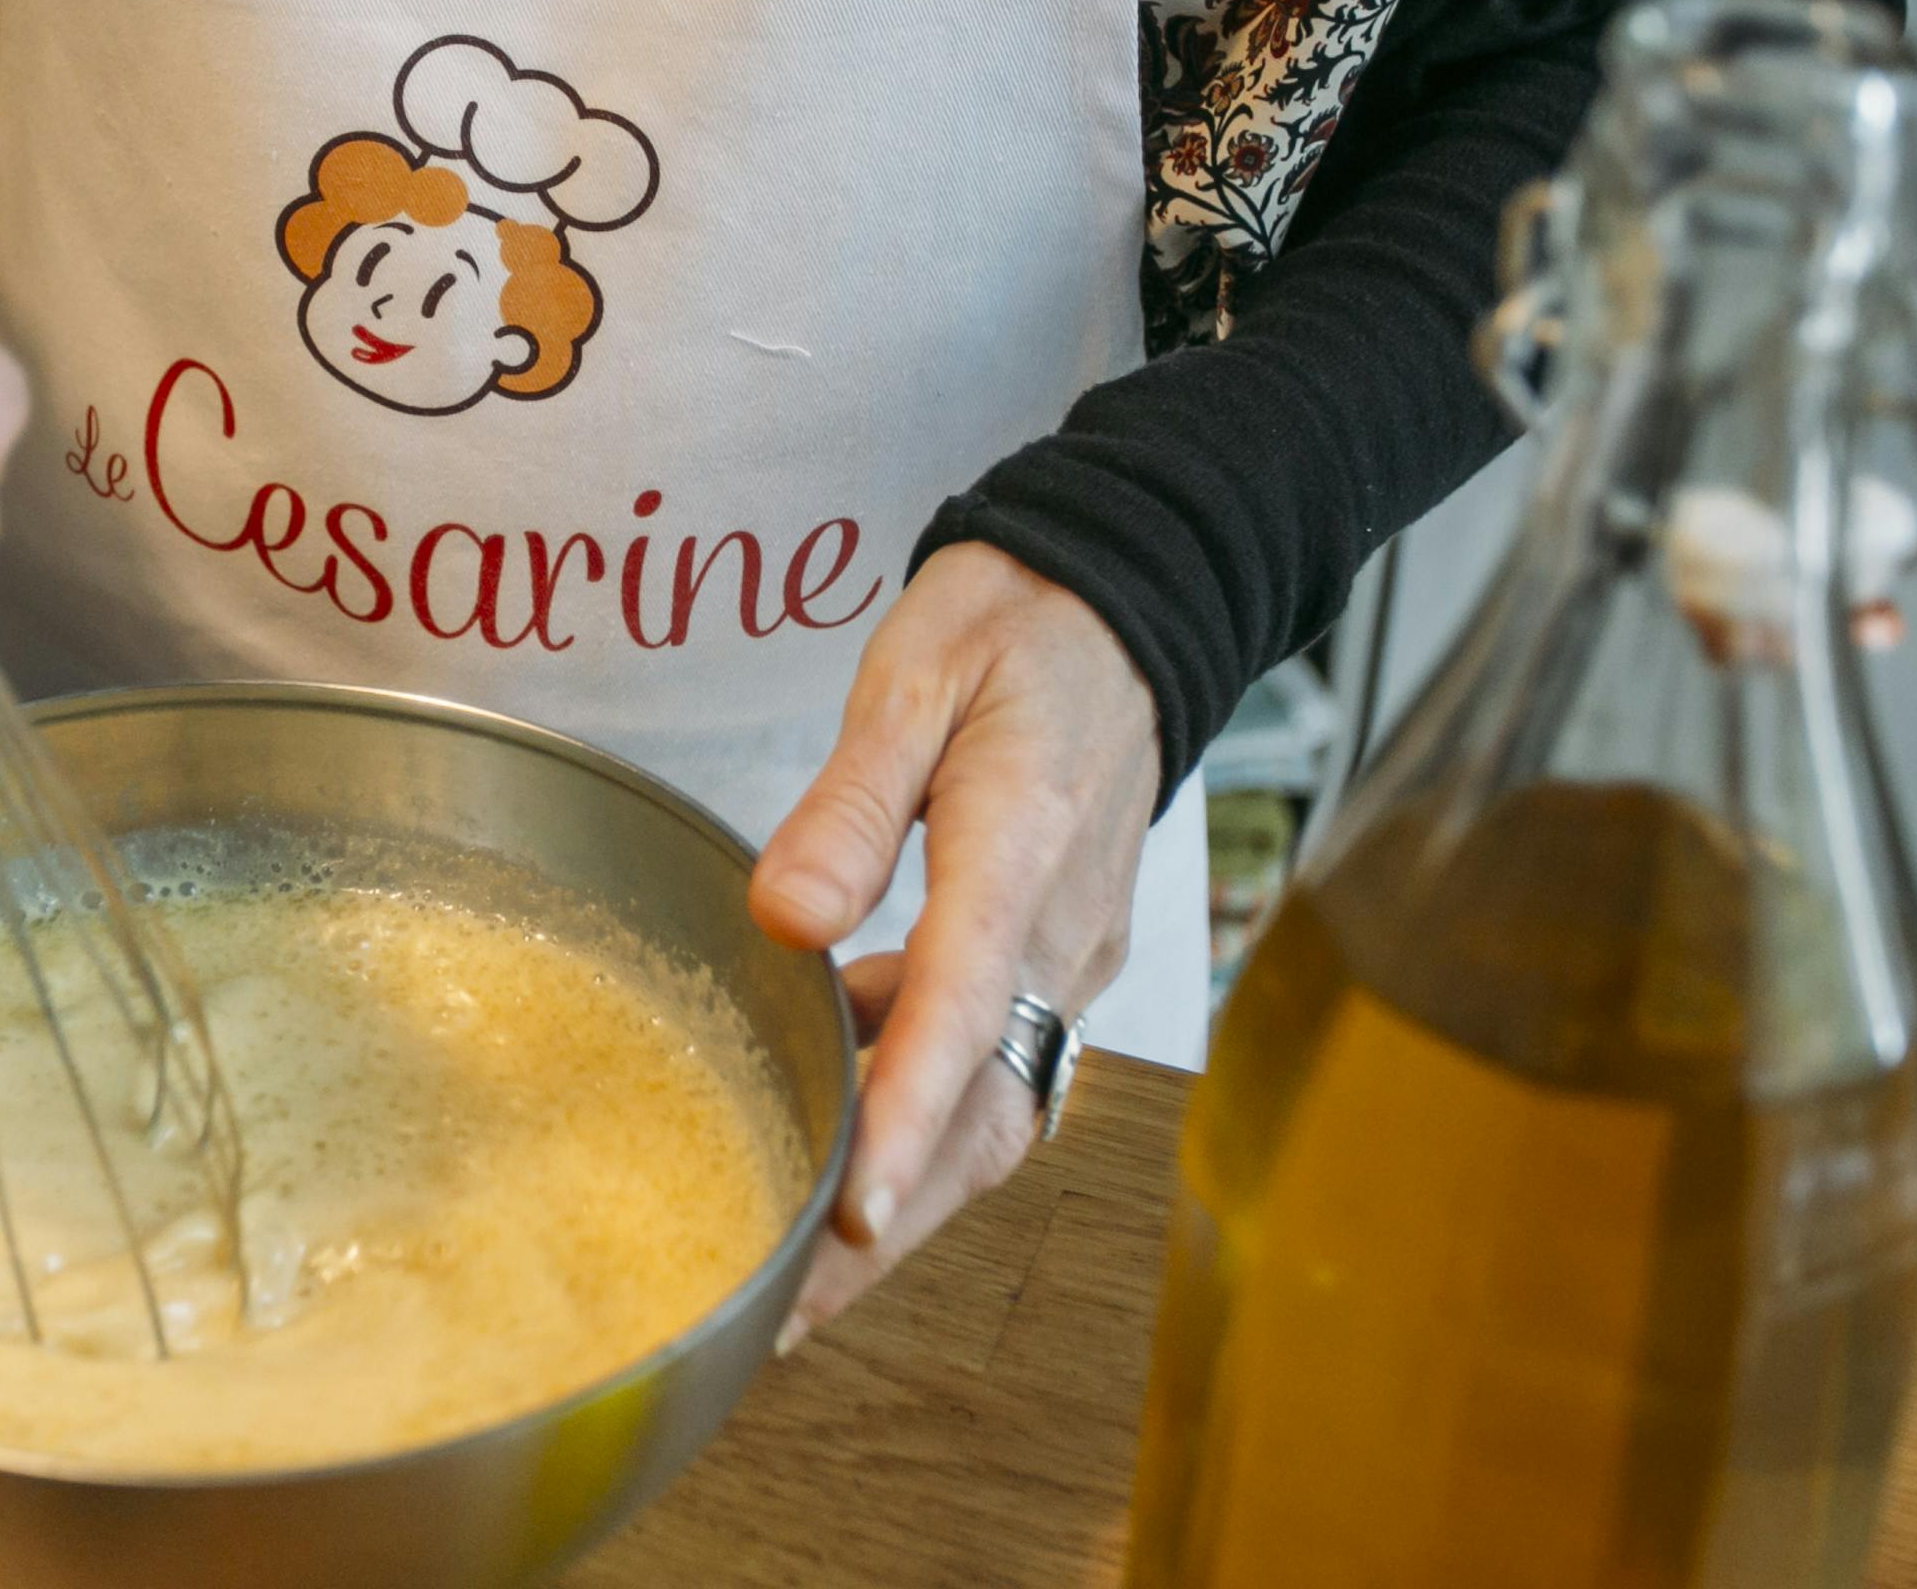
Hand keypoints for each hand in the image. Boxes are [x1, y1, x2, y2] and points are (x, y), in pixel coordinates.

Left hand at [748, 541, 1159, 1348]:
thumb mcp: (916, 674)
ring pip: (993, 1104)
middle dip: (897, 1225)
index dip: (906, 1117)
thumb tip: (786, 916)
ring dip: (907, 1192)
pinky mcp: (1058, 954)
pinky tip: (830, 1127)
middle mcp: (1062, 924)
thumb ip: (849, 797)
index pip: (964, 1004)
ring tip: (795, 1273)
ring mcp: (1071, 950)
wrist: (1130, 601)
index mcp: (1023, 843)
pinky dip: (921, 1117)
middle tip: (789, 1316)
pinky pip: (994, 1061)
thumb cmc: (1015, 626)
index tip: (856, 1213)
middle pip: (987, 1107)